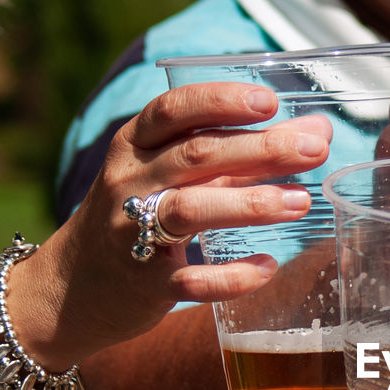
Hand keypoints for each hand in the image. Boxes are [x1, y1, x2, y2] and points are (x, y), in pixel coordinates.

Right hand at [11, 82, 332, 366]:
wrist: (72, 288)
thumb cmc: (140, 216)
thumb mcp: (176, 176)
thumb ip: (241, 153)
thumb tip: (318, 130)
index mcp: (133, 146)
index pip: (172, 109)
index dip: (220, 101)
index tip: (269, 102)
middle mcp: (128, 183)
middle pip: (196, 157)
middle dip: (260, 149)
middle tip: (316, 148)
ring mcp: (131, 233)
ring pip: (191, 211)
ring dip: (251, 204)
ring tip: (302, 202)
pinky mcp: (145, 284)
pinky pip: (191, 279)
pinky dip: (231, 276)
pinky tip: (268, 267)